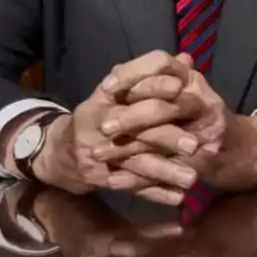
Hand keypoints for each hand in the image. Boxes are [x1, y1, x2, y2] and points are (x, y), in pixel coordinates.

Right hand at [30, 51, 206, 203]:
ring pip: (136, 161)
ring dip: (165, 170)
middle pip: (136, 127)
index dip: (155, 85)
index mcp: (108, 93)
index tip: (180, 87)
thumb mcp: (121, 89)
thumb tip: (187, 59)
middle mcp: (100, 118)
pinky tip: (176, 197)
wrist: (62, 150)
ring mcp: (98, 150)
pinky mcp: (99, 176)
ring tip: (192, 178)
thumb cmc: (102, 113)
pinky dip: (155, 193)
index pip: (131, 82)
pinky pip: (131, 186)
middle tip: (194, 145)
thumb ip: (154, 76)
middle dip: (166, 136)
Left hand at [93, 54, 256, 193]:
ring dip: (128, 150)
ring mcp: (205, 134)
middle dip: (130, 118)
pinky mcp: (202, 163)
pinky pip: (165, 171)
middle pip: (163, 106)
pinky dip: (139, 178)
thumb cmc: (198, 114)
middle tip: (102, 127)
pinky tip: (114, 180)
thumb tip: (115, 70)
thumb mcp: (178, 89)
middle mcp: (203, 101)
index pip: (161, 65)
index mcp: (192, 80)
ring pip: (161, 140)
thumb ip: (149, 81)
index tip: (106, 87)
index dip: (132, 75)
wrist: (237, 149)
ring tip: (97, 155)